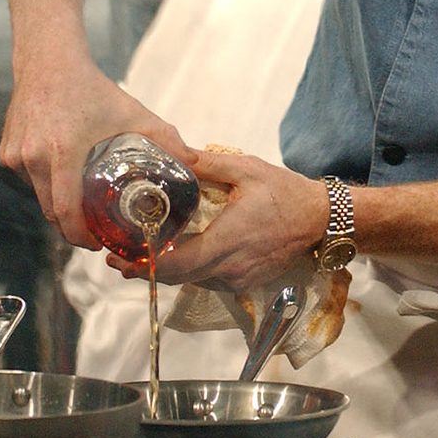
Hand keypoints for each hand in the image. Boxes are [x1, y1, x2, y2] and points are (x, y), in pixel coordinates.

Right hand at [0, 49, 195, 248]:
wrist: (49, 61)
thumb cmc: (92, 88)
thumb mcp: (132, 113)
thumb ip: (165, 138)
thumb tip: (194, 163)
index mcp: (62, 153)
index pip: (66, 212)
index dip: (81, 236)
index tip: (99, 243)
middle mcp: (34, 158)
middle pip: (51, 212)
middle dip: (73, 228)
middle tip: (96, 231)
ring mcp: (16, 156)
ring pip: (39, 197)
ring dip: (59, 205)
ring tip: (84, 206)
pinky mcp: (7, 152)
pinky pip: (29, 180)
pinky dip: (46, 185)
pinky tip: (65, 179)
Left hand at [107, 150, 327, 289]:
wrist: (321, 220)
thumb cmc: (285, 192)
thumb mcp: (246, 169)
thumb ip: (207, 164)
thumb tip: (174, 154)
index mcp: (226, 240)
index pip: (175, 264)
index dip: (143, 265)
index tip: (118, 258)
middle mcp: (229, 268)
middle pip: (176, 278)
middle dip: (145, 269)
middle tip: (117, 257)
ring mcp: (238, 279)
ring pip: (192, 281)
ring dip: (168, 270)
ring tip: (144, 253)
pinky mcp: (245, 283)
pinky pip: (209, 280)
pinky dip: (190, 270)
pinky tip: (181, 255)